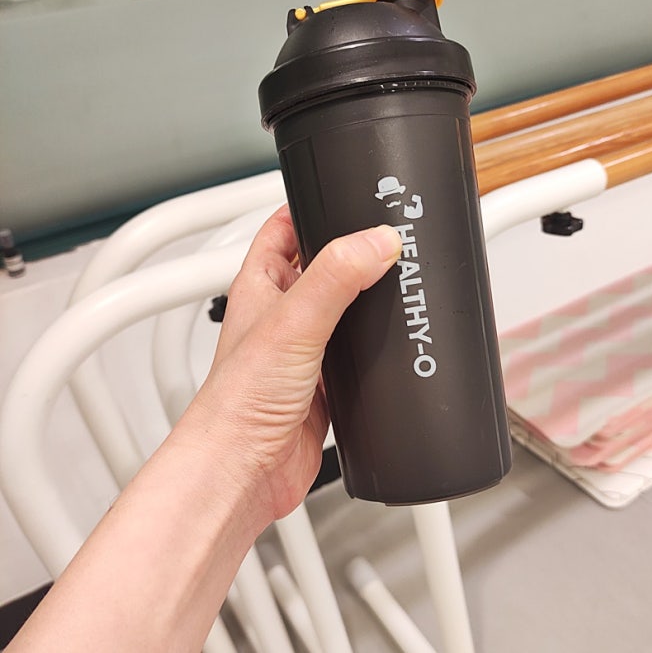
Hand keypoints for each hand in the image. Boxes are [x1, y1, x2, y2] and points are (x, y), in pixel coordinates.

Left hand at [186, 205, 401, 520]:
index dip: (315, 204)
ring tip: (402, 282)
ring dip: (369, 298)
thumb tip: (378, 241)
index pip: (286, 226)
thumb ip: (335, 278)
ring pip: (345, 308)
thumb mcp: (292, 324)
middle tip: (391, 237)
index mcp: (261, 284)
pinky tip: (396, 342)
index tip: (352, 192)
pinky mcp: (326, 382)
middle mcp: (283, 312)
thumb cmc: (238, 401)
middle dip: (356, 251)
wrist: (243, 469)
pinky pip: (356, 351)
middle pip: (324, 265)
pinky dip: (376, 344)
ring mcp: (306, 347)